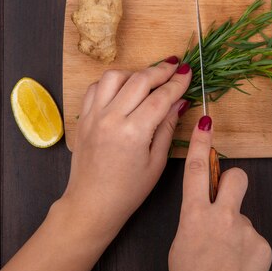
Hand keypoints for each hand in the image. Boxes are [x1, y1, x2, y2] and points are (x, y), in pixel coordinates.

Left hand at [61, 57, 191, 235]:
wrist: (91, 204)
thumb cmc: (128, 190)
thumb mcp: (156, 162)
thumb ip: (168, 128)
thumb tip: (180, 102)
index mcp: (134, 132)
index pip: (161, 97)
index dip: (177, 82)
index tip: (187, 72)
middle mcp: (111, 118)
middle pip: (139, 80)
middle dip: (160, 70)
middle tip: (175, 66)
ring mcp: (94, 116)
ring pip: (114, 76)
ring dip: (134, 73)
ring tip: (148, 79)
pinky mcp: (83, 118)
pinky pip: (96, 88)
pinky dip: (112, 82)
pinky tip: (124, 89)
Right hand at [169, 116, 271, 270]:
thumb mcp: (181, 245)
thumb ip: (195, 219)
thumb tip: (207, 212)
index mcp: (195, 216)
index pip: (197, 170)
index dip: (201, 143)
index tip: (206, 122)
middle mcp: (223, 217)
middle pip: (236, 177)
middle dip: (233, 180)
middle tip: (226, 197)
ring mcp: (245, 230)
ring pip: (242, 217)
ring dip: (235, 231)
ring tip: (227, 258)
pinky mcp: (262, 244)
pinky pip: (253, 238)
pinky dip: (247, 250)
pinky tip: (238, 267)